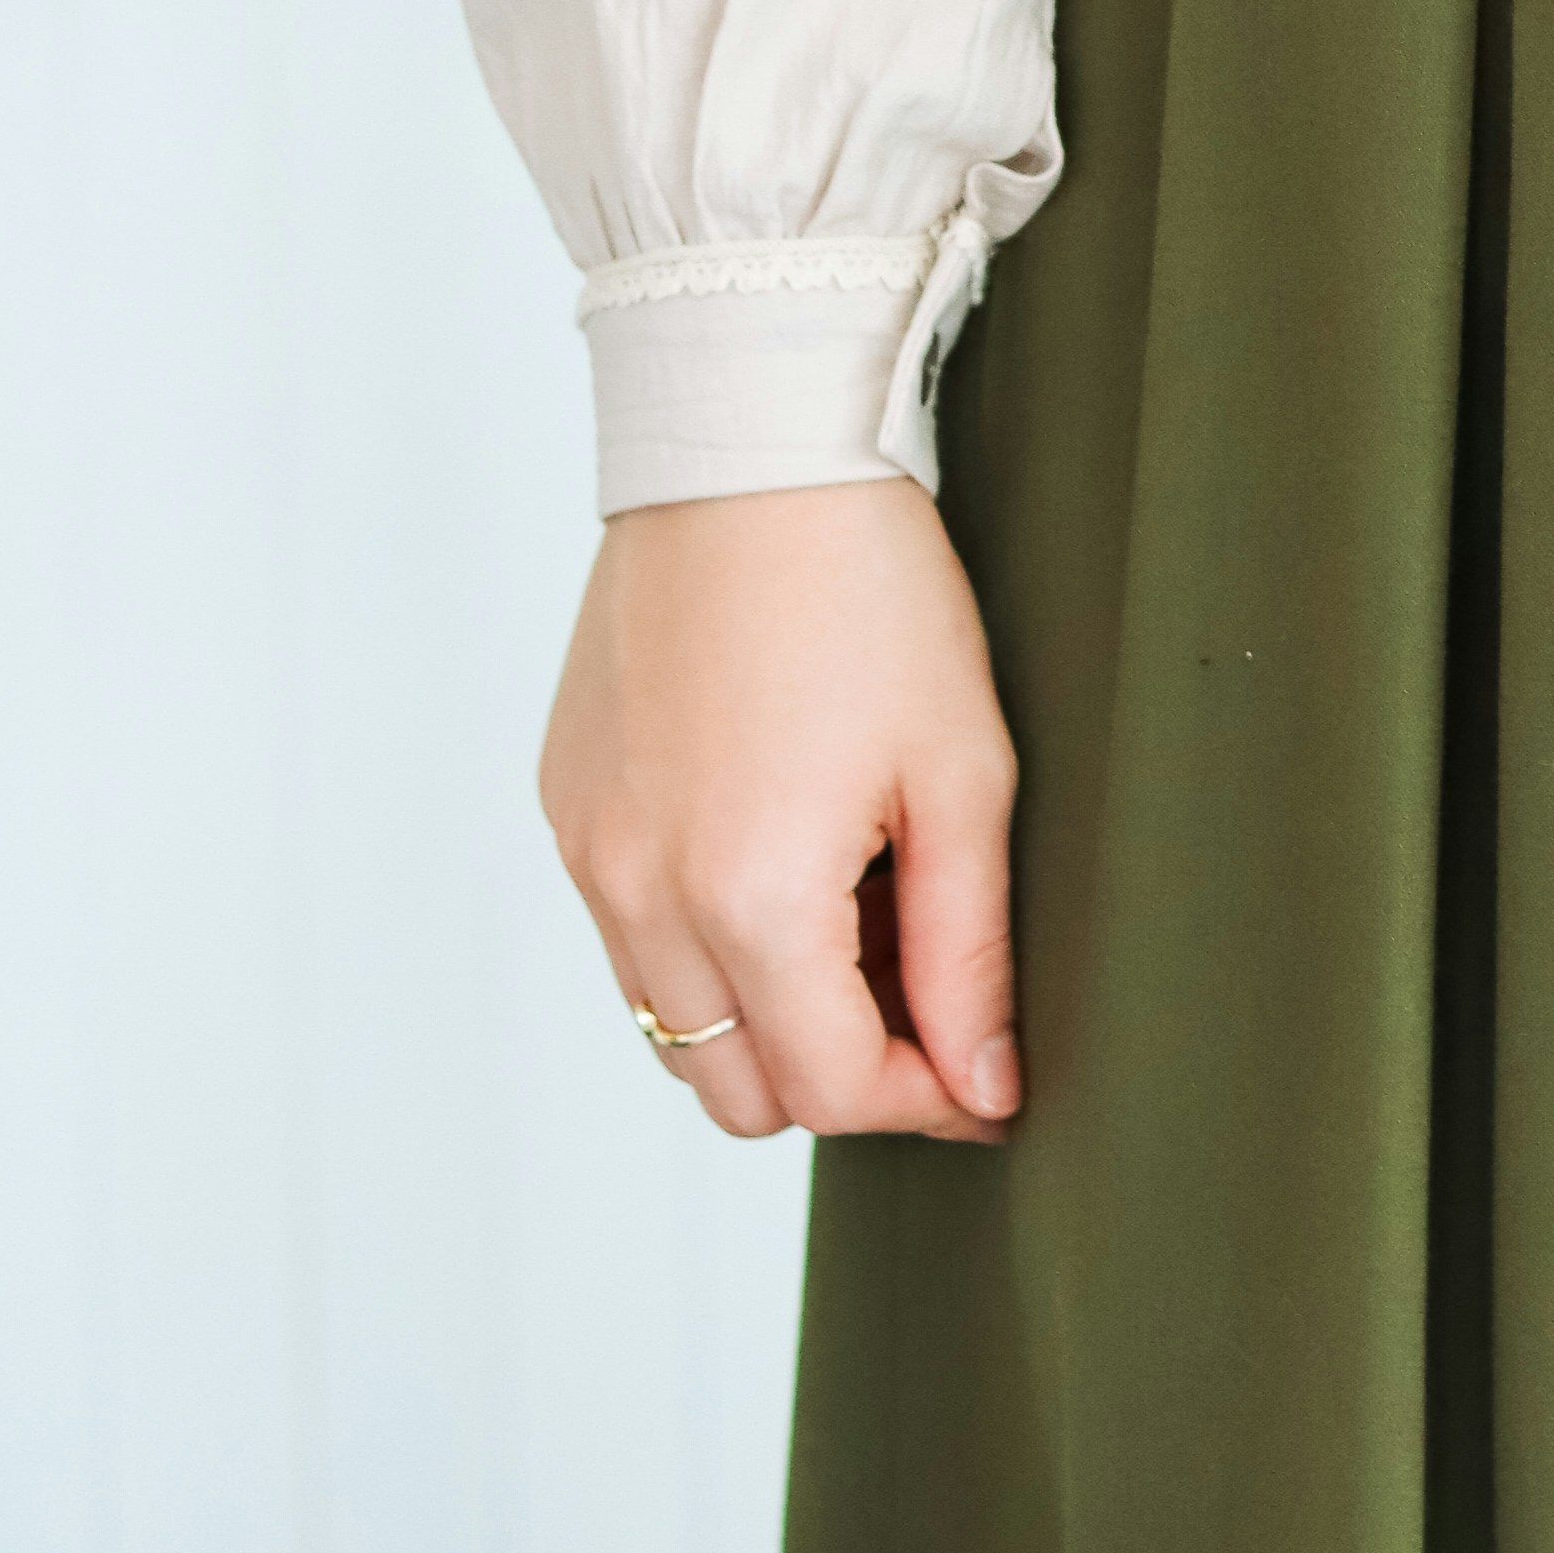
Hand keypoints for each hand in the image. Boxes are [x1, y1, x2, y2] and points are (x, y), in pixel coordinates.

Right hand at [541, 477, 1022, 1145]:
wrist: (748, 452)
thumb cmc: (874, 593)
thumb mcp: (960, 774)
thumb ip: (968, 953)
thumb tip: (983, 1087)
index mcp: (750, 897)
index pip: (833, 1091)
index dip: (926, 1100)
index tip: (988, 1074)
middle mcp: (643, 897)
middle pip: (740, 1096)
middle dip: (842, 1073)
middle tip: (925, 991)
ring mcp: (589, 855)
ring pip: (675, 1032)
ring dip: (767, 1017)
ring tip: (856, 912)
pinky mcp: (565, 808)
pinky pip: (630, 940)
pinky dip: (705, 943)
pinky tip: (779, 847)